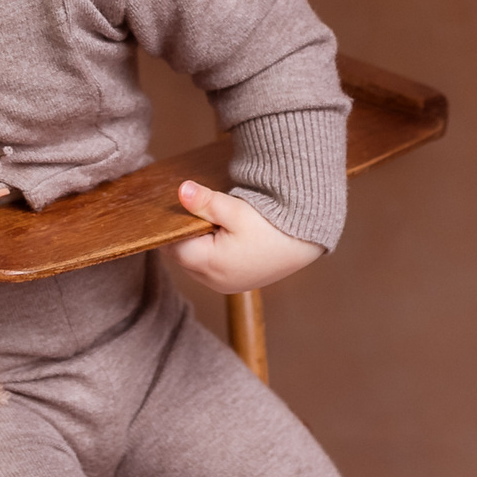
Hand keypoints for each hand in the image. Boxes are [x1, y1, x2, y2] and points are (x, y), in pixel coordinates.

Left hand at [165, 180, 324, 293]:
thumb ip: (204, 202)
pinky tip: (221, 235)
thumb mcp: (235, 209)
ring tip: (209, 222)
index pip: (173, 247)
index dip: (171, 227)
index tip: (172, 209)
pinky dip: (210, 253)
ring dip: (197, 245)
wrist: (305, 240)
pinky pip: (212, 269)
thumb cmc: (272, 225)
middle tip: (191, 212)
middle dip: (184, 236)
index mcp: (210, 265)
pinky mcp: (238, 283)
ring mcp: (227, 285)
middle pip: (183, 257)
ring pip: (196, 264)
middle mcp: (215, 281)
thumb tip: (180, 191)